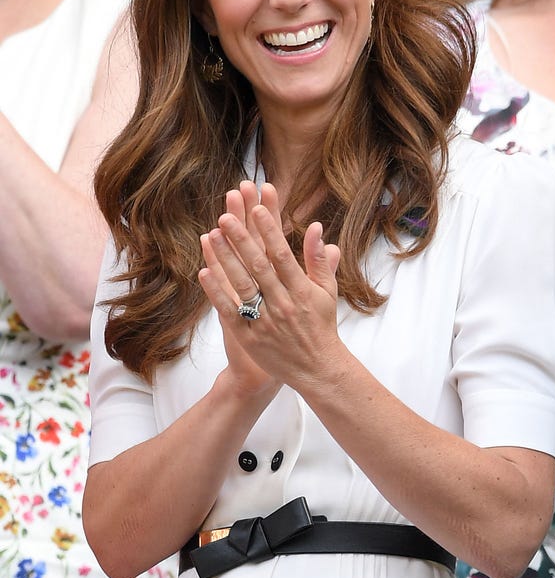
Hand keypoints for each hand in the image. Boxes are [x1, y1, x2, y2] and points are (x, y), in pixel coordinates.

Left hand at [199, 181, 341, 392]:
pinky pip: (230, 311)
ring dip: (226, 259)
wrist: (316, 369)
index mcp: (301, 290)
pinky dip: (217, 292)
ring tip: (211, 235)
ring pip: (242, 285)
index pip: (283, 255)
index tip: (258, 208)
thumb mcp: (327, 291)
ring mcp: (265, 321)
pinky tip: (204, 272)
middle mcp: (283, 304)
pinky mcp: (250, 337)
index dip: (270, 231)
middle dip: (242, 239)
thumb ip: (319, 259)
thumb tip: (316, 226)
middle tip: (226, 216)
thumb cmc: (321, 326)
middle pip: (259, 266)